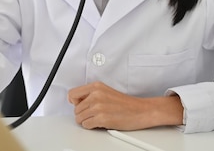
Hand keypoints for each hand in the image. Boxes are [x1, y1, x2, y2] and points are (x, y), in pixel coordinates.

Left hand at [67, 81, 183, 130]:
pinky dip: (91, 126)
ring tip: (97, 118)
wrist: (141, 111)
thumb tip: (77, 101)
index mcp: (96, 86)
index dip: (74, 102)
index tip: (77, 104)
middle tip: (92, 114)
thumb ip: (91, 94)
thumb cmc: (126, 103)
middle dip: (82, 113)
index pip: (72, 93)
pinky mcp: (101, 118)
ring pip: (79, 118)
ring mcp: (98, 107)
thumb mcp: (106, 92)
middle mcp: (96, 95)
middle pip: (75, 109)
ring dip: (86, 121)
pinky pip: (86, 125)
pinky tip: (100, 123)